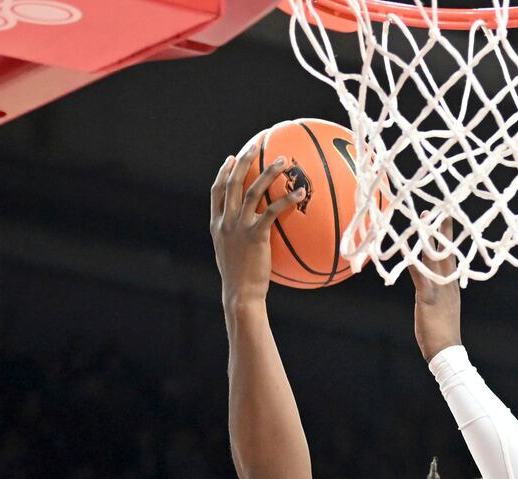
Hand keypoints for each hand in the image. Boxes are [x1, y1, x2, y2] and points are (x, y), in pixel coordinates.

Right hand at [210, 142, 303, 308]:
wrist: (240, 295)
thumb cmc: (241, 282)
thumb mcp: (233, 257)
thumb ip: (239, 240)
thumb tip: (255, 235)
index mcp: (217, 225)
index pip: (217, 192)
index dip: (224, 173)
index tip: (231, 158)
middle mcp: (225, 221)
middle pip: (232, 182)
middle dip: (244, 160)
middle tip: (256, 145)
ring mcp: (238, 227)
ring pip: (253, 190)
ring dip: (268, 172)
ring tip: (283, 160)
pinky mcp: (255, 235)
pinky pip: (272, 211)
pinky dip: (287, 200)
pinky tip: (301, 193)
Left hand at [408, 217, 461, 361]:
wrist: (446, 351)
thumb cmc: (442, 334)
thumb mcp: (442, 308)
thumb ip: (438, 294)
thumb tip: (433, 288)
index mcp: (451, 284)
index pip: (450, 255)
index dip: (446, 238)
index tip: (444, 219)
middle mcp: (447, 282)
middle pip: (445, 250)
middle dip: (441, 229)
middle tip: (438, 209)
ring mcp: (439, 288)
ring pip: (433, 258)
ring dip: (428, 239)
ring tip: (424, 219)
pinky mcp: (428, 297)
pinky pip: (420, 276)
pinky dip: (412, 263)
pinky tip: (406, 250)